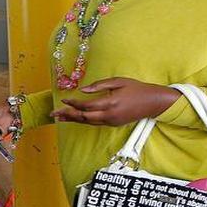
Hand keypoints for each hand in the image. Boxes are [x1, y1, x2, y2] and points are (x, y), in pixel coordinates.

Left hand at [51, 77, 180, 125]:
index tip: (63, 99)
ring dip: (73, 120)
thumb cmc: (136, 88)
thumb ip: (99, 85)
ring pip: (88, 122)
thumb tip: (83, 90)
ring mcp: (111, 122)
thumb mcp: (118, 81)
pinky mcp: (113, 124)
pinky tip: (75, 118)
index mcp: (110, 103)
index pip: (87, 106)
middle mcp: (109, 115)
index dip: (73, 103)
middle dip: (68, 115)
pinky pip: (95, 123)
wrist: (153, 102)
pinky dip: (83, 121)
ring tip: (60, 118)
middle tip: (53, 114)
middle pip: (84, 117)